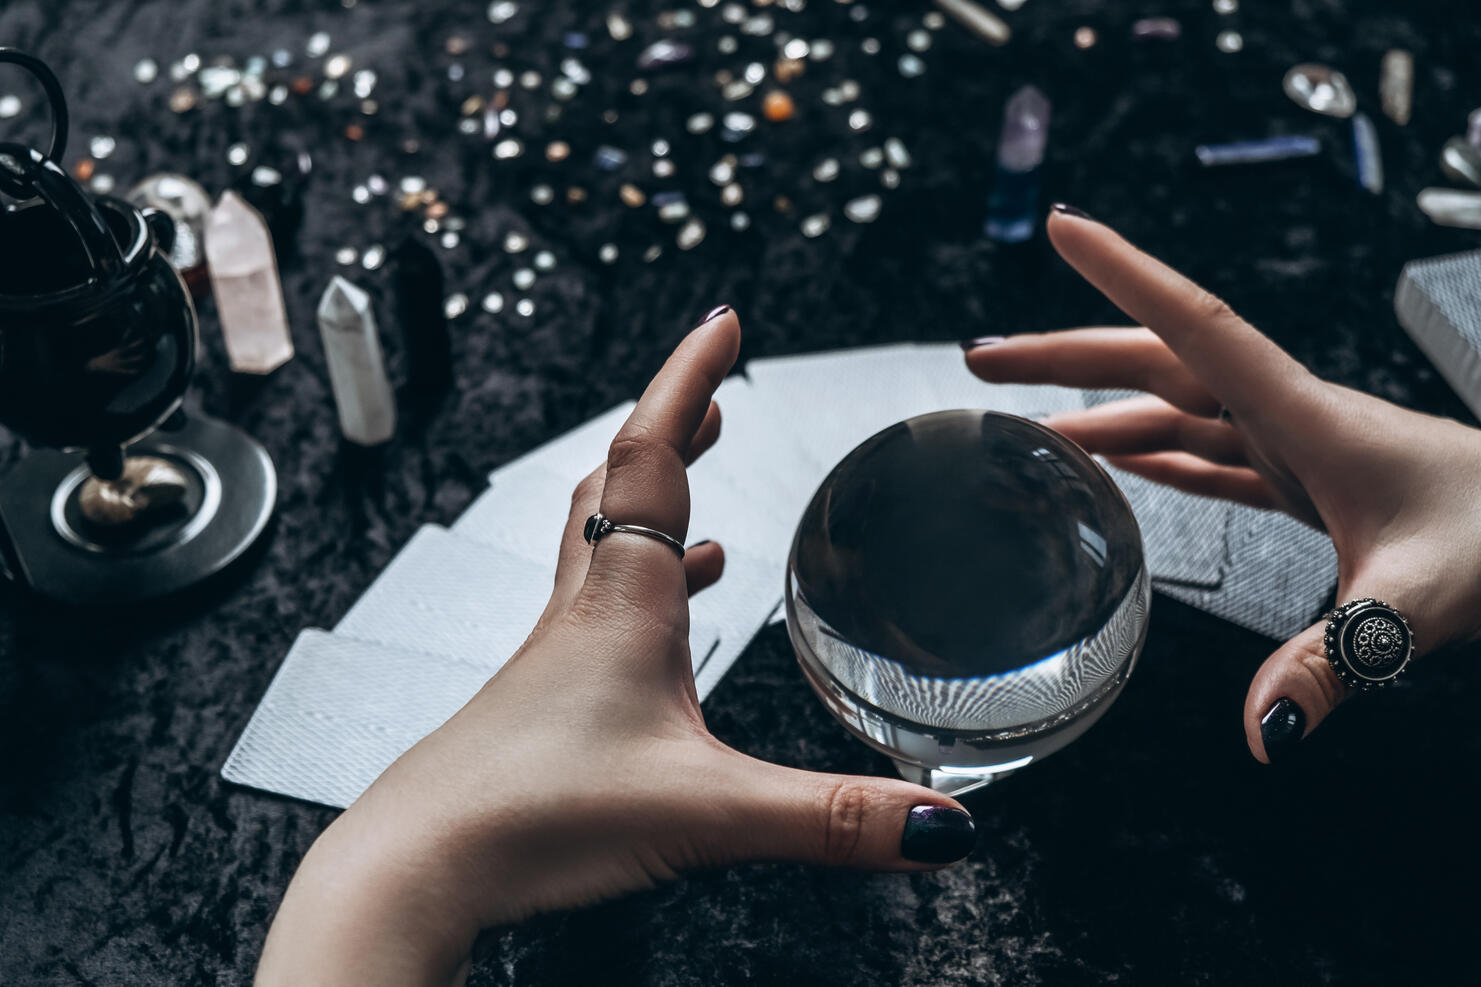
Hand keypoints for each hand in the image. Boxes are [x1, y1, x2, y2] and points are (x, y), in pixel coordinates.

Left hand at [257, 308, 976, 986]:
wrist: (419, 864)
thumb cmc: (531, 814)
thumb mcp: (707, 809)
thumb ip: (830, 816)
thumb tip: (937, 822)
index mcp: (624, 600)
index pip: (653, 453)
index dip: (689, 378)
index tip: (722, 322)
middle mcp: (586, 609)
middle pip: (621, 479)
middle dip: (674, 423)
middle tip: (714, 391)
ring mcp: (561, 652)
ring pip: (604, 539)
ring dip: (655, 495)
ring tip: (699, 479)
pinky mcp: (549, 698)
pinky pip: (601, 609)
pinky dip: (644, 586)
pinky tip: (667, 625)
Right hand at [963, 208, 1480, 763]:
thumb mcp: (1419, 601)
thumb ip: (1337, 659)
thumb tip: (1266, 728)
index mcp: (1306, 416)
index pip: (1198, 326)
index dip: (1126, 275)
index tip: (1066, 229)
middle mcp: (1289, 417)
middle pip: (1156, 364)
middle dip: (1065, 354)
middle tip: (985, 356)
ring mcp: (1296, 448)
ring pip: (1173, 409)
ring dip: (1096, 408)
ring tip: (1027, 424)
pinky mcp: (1306, 484)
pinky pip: (1209, 457)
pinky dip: (1153, 455)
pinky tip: (1118, 465)